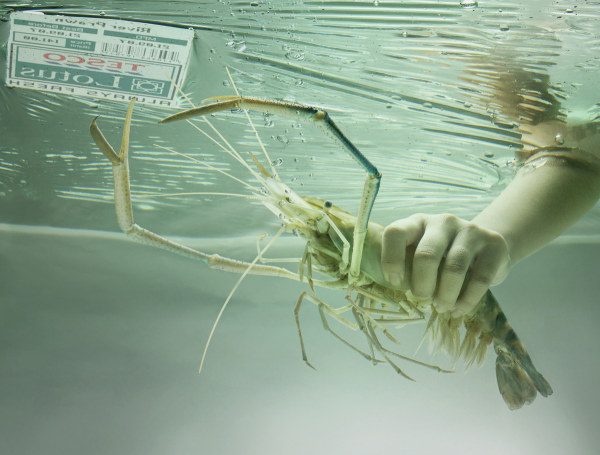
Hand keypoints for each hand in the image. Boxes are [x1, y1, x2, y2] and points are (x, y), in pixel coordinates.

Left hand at [380, 214, 510, 316]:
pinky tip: (459, 310)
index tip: (395, 282)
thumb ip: (409, 266)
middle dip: (422, 283)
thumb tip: (398, 290)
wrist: (485, 246)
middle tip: (422, 299)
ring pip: (454, 268)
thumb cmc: (444, 255)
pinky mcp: (493, 243)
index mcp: (417, 223)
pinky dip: (467, 300)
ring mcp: (470, 230)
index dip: (391, 259)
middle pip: (427, 254)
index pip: (395, 233)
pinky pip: (480, 278)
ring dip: (445, 295)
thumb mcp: (422, 254)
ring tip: (442, 307)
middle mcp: (442, 222)